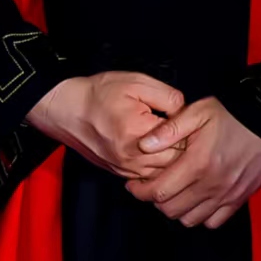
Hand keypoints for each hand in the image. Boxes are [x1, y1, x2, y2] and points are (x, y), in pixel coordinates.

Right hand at [26, 71, 184, 179]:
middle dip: (187, 150)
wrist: (65, 108)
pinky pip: (146, 178)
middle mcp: (130, 157)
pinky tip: (161, 152)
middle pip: (175, 163)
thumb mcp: (139, 82)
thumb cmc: (100, 93)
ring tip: (176, 142)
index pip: (182, 142)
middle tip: (190, 134)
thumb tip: (187, 112)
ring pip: (162, 175)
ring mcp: (123, 168)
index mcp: (138, 132)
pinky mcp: (117, 172)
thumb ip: (169, 97)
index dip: (193, 132)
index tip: (195, 122)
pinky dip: (158, 169)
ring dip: (173, 162)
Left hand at [125, 97, 260, 228]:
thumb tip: (142, 146)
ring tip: (177, 193)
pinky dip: (202, 216)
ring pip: (189, 219)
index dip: (139, 191)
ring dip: (178, 209)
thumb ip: (170, 129)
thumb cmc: (235, 114)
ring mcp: (226, 195)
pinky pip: (214, 221)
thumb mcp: (200, 112)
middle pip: (170, 209)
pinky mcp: (240, 198)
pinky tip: (200, 200)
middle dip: (156, 200)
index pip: (156, 192)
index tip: (135, 184)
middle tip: (155, 185)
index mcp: (196, 164)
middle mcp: (210, 185)